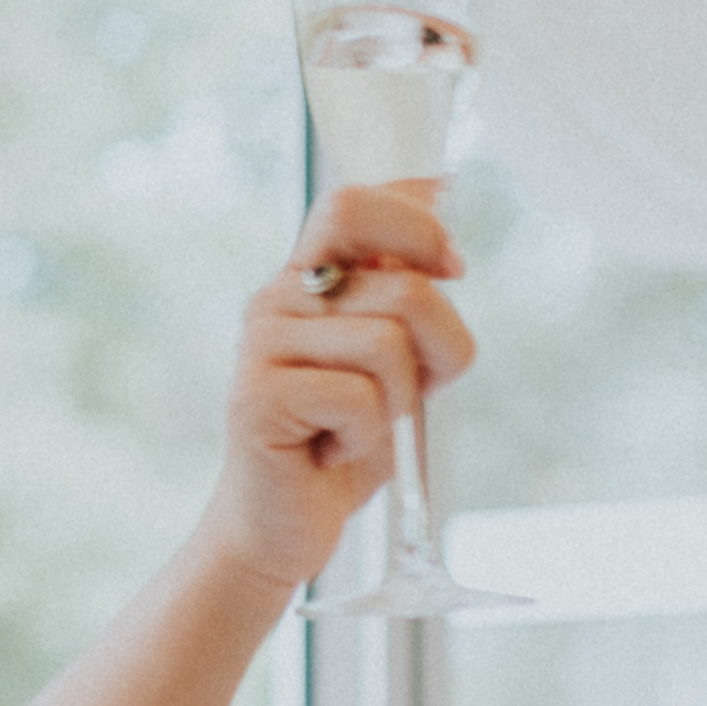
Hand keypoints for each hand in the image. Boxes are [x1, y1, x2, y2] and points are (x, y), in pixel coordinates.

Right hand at [194, 183, 472, 594]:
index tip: (449, 270)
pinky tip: (330, 451)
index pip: (353, 204)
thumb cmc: (342, 439)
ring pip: (388, 348)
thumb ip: (407, 281)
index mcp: (306, 278)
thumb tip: (439, 180)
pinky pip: (360, 399)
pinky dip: (366, 439)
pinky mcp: (257, 396)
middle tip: (402, 395)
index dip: (416, 228)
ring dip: (397, 406)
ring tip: (355, 429)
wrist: (283, 524)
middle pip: (402, 288)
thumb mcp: (394, 354)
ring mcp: (260, 345)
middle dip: (436, 351)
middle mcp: (276, 298)